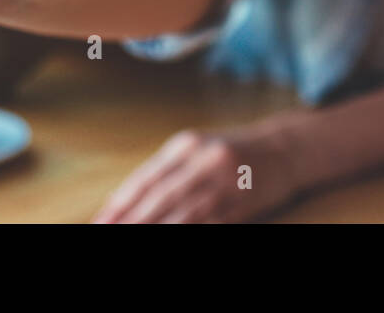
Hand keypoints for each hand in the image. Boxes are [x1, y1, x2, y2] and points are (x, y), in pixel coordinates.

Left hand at [93, 121, 300, 222]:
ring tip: (132, 239)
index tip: (99, 223)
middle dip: (133, 221)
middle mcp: (206, 160)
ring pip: (184, 216)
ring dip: (156, 230)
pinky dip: (190, 234)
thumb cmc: (230, 152)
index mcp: (188, 144)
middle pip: (161, 198)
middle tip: (109, 234)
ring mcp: (226, 183)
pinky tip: (171, 239)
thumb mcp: (196, 150)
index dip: (121, 204)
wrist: (284, 149)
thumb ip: (164, 172)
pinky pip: (210, 225)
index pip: (147, 178)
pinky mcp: (243, 204)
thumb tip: (124, 204)